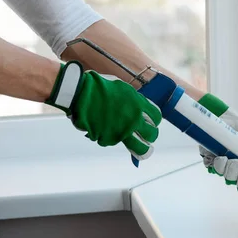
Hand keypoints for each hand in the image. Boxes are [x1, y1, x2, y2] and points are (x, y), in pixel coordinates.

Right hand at [46, 61, 161, 158]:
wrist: (81, 93)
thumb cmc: (101, 88)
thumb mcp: (125, 90)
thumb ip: (136, 102)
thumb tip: (142, 111)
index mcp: (139, 105)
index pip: (156, 118)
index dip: (155, 122)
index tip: (152, 123)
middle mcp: (134, 120)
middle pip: (152, 134)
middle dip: (151, 136)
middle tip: (149, 137)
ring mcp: (122, 132)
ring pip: (139, 147)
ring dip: (142, 148)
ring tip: (143, 149)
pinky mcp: (109, 139)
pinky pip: (114, 142)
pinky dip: (112, 138)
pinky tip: (107, 132)